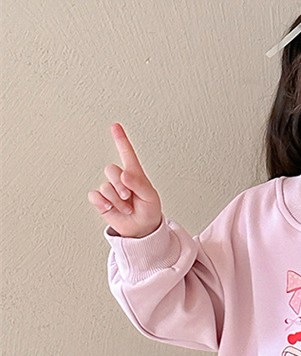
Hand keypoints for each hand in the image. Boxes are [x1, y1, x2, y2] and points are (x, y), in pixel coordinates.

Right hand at [88, 123, 163, 237]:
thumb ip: (139, 184)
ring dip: (117, 201)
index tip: (115, 126)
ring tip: (127, 208)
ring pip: (105, 186)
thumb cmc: (149, 210)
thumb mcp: (150, 197)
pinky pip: (95, 196)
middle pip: (111, 169)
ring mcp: (109, 189)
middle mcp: (120, 179)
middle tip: (129, 197)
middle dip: (120, 185)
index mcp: (134, 174)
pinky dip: (103, 204)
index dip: (120, 139)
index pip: (127, 153)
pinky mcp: (101, 201)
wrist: (141, 229)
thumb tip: (124, 174)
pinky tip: (112, 209)